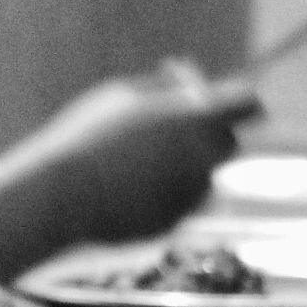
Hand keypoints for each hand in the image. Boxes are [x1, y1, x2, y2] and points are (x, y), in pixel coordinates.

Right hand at [28, 59, 260, 242]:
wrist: (58, 198)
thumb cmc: (84, 138)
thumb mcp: (119, 96)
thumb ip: (162, 87)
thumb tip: (186, 83)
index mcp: (197, 119)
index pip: (248, 104)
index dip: (239, 103)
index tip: (231, 106)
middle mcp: (205, 158)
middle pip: (228, 145)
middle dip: (209, 139)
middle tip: (179, 136)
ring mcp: (191, 195)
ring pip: (199, 178)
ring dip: (176, 171)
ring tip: (126, 170)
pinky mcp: (174, 224)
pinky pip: (173, 205)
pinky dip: (155, 199)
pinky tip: (116, 195)